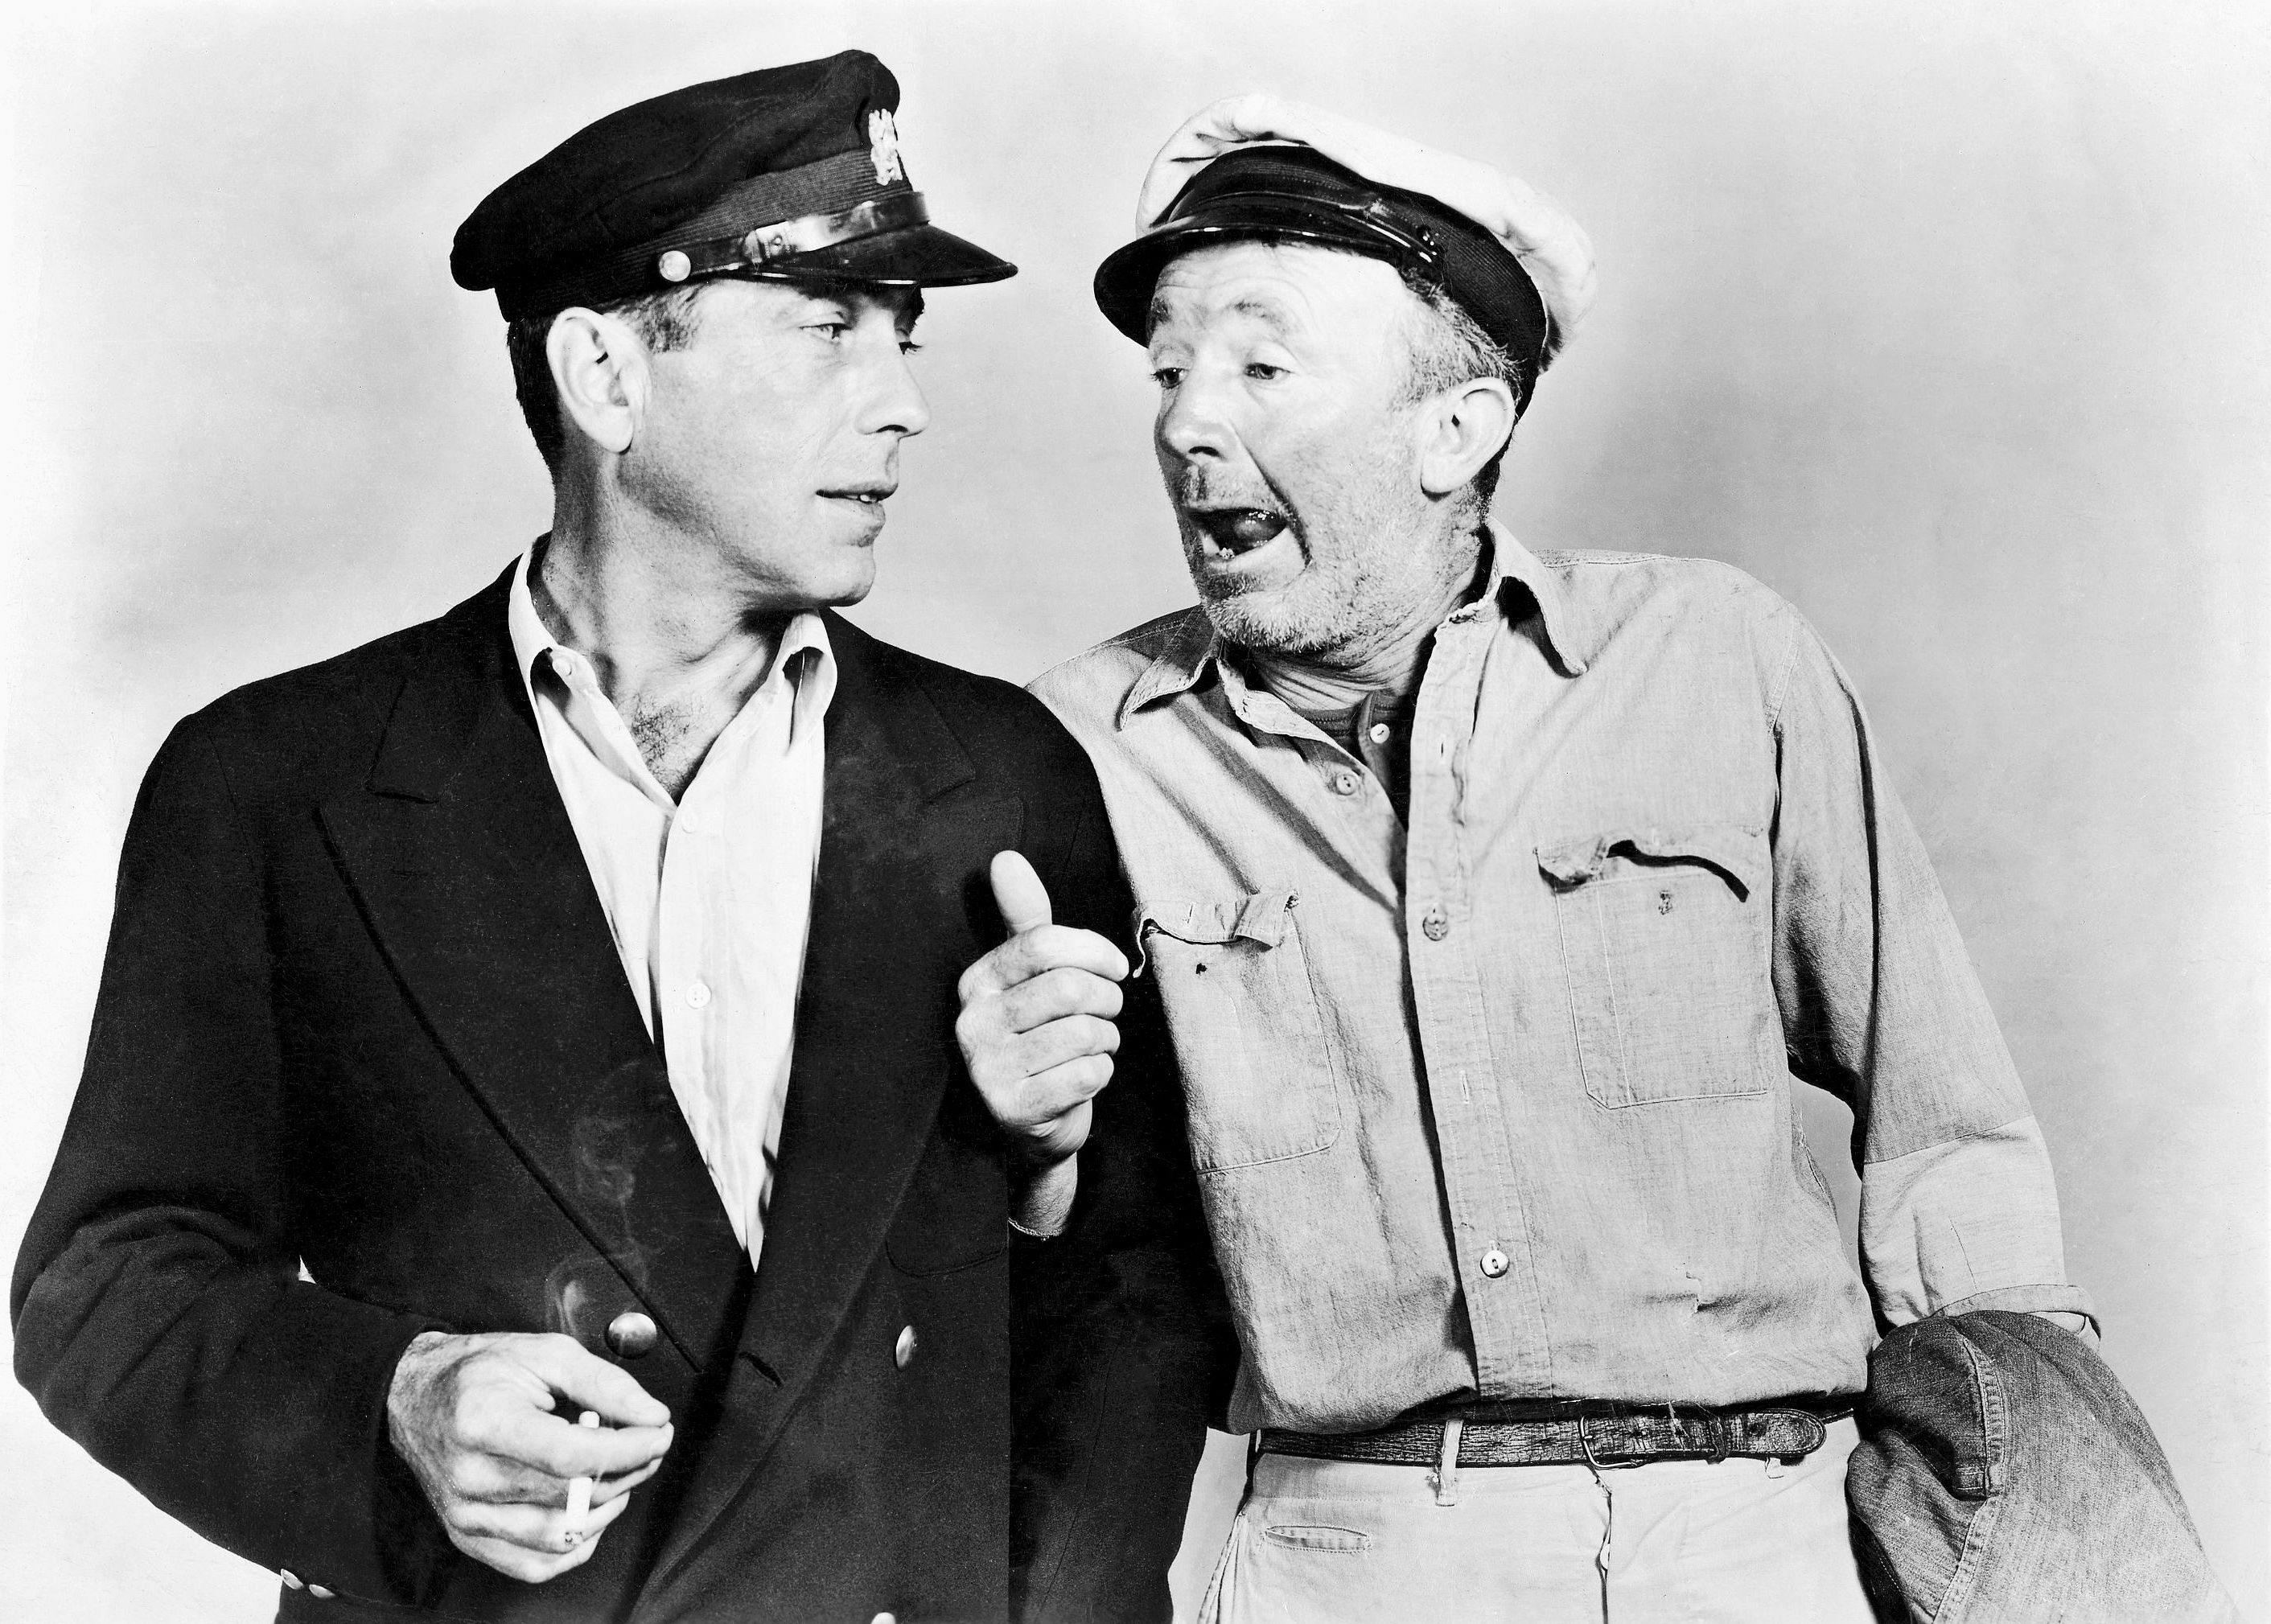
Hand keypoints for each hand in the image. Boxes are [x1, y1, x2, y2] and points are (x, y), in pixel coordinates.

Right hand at [386, 1330, 672, 1582]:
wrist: (418, 1397)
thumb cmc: (480, 1372)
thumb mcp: (546, 1353)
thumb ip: (605, 1384)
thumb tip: (651, 1416)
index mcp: (484, 1422)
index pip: (571, 1457)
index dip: (628, 1449)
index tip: (658, 1432)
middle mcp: (469, 1477)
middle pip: (571, 1496)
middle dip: (628, 1470)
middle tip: (645, 1441)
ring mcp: (466, 1515)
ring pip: (561, 1536)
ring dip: (607, 1505)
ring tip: (615, 1470)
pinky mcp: (468, 1537)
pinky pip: (535, 1565)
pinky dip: (576, 1544)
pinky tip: (588, 1510)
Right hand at [956, 851, 1128, 1177]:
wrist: (1033, 1124)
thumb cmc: (1040, 1035)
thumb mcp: (1030, 974)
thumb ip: (1025, 917)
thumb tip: (1005, 858)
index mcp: (976, 981)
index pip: (1042, 943)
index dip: (1093, 951)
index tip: (1113, 966)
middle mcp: (971, 1023)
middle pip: (1069, 989)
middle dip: (1107, 1001)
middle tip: (1106, 1014)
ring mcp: (987, 1070)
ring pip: (1084, 1033)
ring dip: (1106, 1040)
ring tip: (1091, 1047)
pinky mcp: (1012, 1109)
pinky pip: (1087, 1074)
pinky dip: (1101, 1073)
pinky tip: (1083, 1077)